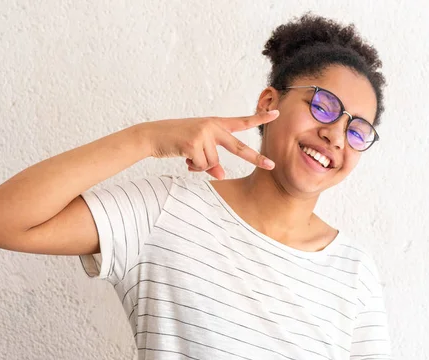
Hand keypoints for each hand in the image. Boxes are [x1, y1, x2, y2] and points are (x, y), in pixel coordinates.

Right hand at [141, 110, 278, 179]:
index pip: (241, 121)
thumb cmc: (176, 141)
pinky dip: (194, 168)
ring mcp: (203, 134)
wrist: (152, 135)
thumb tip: (222, 175)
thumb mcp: (197, 148)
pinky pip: (202, 166)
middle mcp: (212, 126)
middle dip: (255, 158)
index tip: (276, 114)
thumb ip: (212, 161)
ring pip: (214, 163)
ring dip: (202, 166)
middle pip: (238, 147)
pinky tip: (185, 160)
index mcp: (215, 123)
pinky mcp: (193, 143)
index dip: (259, 118)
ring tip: (189, 158)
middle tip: (271, 165)